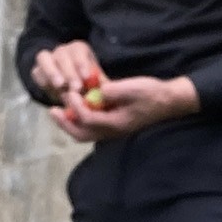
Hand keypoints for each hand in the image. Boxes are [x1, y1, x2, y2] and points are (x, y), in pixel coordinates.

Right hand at [30, 40, 104, 105]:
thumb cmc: (87, 84)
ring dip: (52, 72)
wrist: (68, 88)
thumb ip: (101, 86)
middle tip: (75, 87)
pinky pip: (36, 71)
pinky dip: (42, 79)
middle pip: (62, 55)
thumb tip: (109, 92)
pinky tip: (50, 88)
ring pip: (44, 58)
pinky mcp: (37, 70)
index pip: (79, 50)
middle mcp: (62, 50)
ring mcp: (48, 58)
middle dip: (69, 72)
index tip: (87, 77)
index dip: (82, 63)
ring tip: (60, 86)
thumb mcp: (97, 83)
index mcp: (79, 49)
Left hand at [52, 73, 199, 142]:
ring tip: (58, 111)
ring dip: (70, 124)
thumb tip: (97, 90)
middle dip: (65, 123)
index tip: (70, 93)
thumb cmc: (152, 94)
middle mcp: (112, 131)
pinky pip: (91, 128)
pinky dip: (79, 121)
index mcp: (116, 124)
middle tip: (52, 110)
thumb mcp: (134, 88)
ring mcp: (113, 130)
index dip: (76, 106)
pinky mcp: (114, 125)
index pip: (88, 119)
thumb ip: (114, 90)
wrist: (168, 102)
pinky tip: (74, 108)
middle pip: (82, 134)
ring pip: (85, 134)